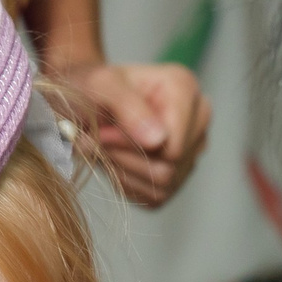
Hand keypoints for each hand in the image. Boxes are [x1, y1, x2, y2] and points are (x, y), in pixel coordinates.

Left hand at [56, 61, 210, 206]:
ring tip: (106, 147)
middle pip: (170, 164)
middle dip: (126, 156)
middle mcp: (198, 119)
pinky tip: (116, 160)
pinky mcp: (179, 177)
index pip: (172, 144)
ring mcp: (192, 151)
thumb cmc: (91, 89)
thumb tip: (158, 141)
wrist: (84, 105)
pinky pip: (156, 196)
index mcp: (184, 88)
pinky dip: (128, 183)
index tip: (101, 132)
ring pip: (163, 183)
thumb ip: (128, 107)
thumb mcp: (99, 85)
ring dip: (124, 170)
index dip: (131, 145)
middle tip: (98, 139)